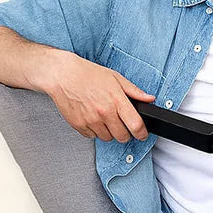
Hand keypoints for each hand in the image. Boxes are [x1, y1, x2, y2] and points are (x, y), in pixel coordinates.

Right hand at [40, 52, 155, 142]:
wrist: (63, 75)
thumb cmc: (88, 74)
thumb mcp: (115, 77)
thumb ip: (134, 91)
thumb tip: (150, 99)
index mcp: (116, 100)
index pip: (136, 125)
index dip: (142, 133)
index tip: (142, 134)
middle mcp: (104, 113)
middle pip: (122, 137)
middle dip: (125, 133)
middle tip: (122, 124)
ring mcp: (91, 121)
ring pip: (107, 138)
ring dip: (109, 131)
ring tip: (104, 117)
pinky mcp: (79, 126)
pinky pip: (92, 136)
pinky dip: (94, 130)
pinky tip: (92, 117)